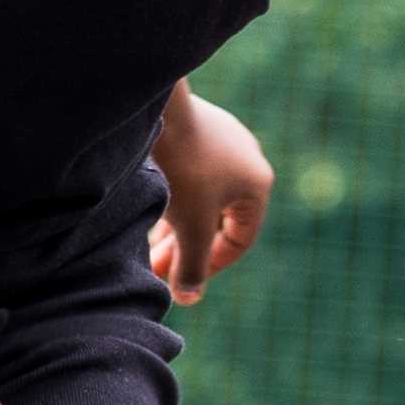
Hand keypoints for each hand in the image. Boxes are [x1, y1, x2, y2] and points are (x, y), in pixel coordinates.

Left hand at [145, 88, 272, 305]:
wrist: (157, 106)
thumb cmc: (182, 168)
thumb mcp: (189, 225)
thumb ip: (192, 265)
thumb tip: (189, 298)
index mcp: (257, 184)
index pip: (240, 239)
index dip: (210, 266)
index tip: (181, 280)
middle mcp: (247, 160)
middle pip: (218, 219)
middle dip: (187, 247)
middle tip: (157, 267)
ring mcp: (222, 139)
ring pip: (201, 196)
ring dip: (177, 224)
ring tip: (148, 243)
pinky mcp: (196, 126)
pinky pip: (190, 172)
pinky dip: (172, 196)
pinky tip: (147, 207)